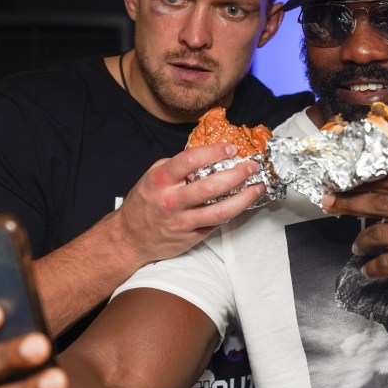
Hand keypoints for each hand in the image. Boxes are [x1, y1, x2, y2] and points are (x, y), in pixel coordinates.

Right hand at [114, 142, 266, 264]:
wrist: (129, 238)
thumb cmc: (144, 204)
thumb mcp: (152, 177)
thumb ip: (176, 166)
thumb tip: (207, 155)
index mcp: (161, 180)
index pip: (190, 160)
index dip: (214, 152)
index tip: (231, 149)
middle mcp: (172, 200)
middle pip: (211, 186)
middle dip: (237, 174)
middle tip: (251, 167)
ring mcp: (183, 221)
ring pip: (220, 210)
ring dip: (244, 198)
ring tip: (258, 187)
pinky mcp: (191, 237)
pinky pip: (217, 223)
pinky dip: (233, 212)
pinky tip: (243, 203)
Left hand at [320, 173, 387, 312]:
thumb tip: (374, 194)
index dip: (365, 182)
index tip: (344, 185)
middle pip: (382, 203)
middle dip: (350, 203)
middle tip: (330, 204)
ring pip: (380, 233)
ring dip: (361, 240)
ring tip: (356, 247)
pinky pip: (387, 263)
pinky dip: (371, 267)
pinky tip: (367, 270)